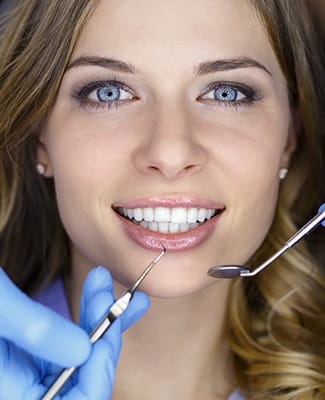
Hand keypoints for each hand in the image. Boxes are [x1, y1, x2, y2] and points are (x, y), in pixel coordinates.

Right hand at [0, 267, 148, 399]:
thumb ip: (33, 331)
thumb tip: (84, 351)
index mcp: (9, 396)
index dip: (98, 368)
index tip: (110, 324)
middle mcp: (22, 390)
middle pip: (82, 378)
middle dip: (103, 333)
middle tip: (111, 293)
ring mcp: (29, 370)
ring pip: (80, 355)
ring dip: (101, 318)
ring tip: (107, 284)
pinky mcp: (33, 349)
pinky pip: (69, 338)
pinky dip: (89, 314)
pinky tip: (101, 292)